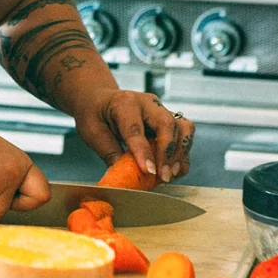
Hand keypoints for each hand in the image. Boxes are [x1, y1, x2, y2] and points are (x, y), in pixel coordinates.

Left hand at [74, 88, 195, 182]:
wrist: (99, 99)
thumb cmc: (94, 113)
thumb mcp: (92, 131)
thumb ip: (109, 153)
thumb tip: (125, 178)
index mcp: (124, 103)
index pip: (136, 129)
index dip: (143, 152)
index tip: (149, 171)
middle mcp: (147, 103)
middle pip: (167, 124)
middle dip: (168, 153)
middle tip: (163, 176)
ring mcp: (161, 110)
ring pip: (183, 128)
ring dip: (180, 154)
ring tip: (170, 174)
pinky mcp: (169, 119)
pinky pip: (185, 135)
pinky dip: (182, 155)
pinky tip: (172, 170)